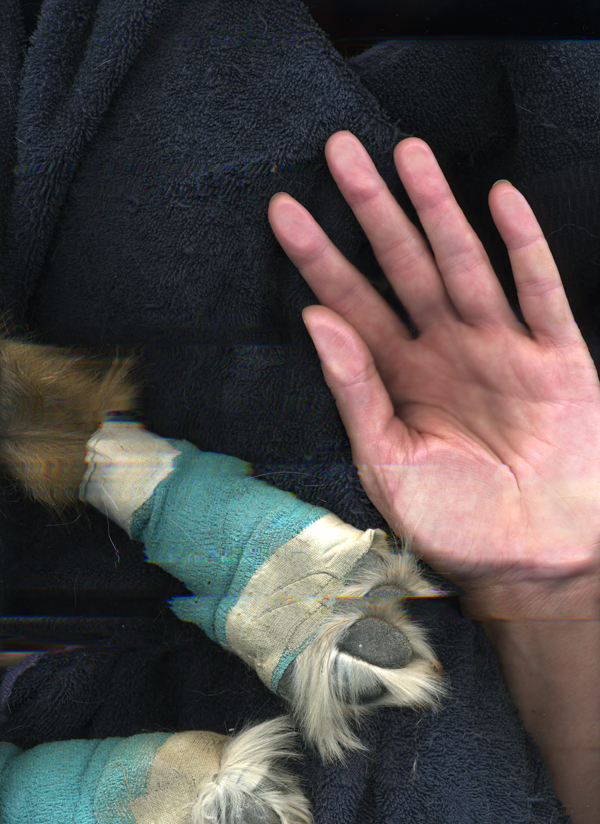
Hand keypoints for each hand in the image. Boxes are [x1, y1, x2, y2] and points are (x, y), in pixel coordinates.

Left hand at [268, 131, 599, 590]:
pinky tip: (500, 201)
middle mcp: (445, 349)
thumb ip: (353, 389)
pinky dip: (523, 247)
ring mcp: (501, 347)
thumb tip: (314, 319)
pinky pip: (539, 292)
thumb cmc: (453, 520)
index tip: (283, 210)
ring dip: (437, 209)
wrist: (533, 559)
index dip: (318, 257)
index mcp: (398, 375)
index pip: (350, 303)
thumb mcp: (385, 461)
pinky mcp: (556, 357)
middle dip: (372, 209)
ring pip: (464, 262)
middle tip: (339, 150)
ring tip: (408, 154)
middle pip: (402, 265)